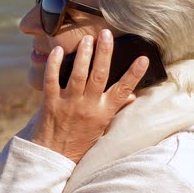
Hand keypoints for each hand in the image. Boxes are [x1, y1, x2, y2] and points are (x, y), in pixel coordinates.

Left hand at [30, 30, 148, 163]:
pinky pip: (51, 79)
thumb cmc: (79, 142)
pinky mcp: (50, 103)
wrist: (53, 157)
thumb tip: (132, 96)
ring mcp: (68, 104)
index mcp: (103, 113)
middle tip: (106, 34)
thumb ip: (114, 109)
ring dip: (83, 54)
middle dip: (104, 53)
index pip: (123, 91)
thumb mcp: (101, 128)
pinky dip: (53, 64)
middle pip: (99, 75)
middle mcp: (87, 107)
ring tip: (87, 39)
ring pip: (77, 74)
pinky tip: (57, 50)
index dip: (133, 74)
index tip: (143, 58)